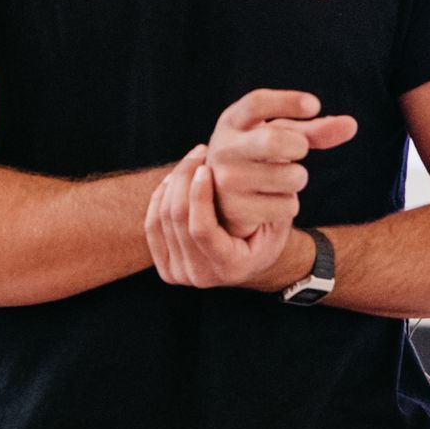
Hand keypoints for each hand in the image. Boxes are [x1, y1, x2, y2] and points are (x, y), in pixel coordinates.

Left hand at [146, 149, 298, 289]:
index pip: (202, 230)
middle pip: (177, 221)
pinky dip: (160, 198)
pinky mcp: (166, 268)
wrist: (252, 260)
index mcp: (230, 268)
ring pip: (162, 220)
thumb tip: (264, 166)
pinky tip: (175, 178)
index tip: (205, 166)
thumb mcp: (277, 219)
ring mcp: (180, 275)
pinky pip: (152, 226)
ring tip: (191, 161)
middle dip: (184, 180)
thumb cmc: (269, 232)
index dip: (199, 195)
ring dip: (173, 184)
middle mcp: (201, 276)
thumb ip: (269, 201)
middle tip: (199, 152)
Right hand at [205, 88, 356, 240]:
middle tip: (300, 150)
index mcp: (232, 122)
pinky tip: (272, 202)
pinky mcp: (236, 210)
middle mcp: (223, 148)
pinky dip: (289, 206)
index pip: (257, 102)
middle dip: (298, 145)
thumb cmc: (259, 158)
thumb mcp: (281, 138)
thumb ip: (315, 130)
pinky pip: (286, 206)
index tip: (314, 105)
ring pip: (289, 177)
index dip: (288, 101)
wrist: (223, 202)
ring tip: (282, 179)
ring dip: (297, 179)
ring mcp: (226, 180)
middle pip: (272, 140)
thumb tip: (352, 125)